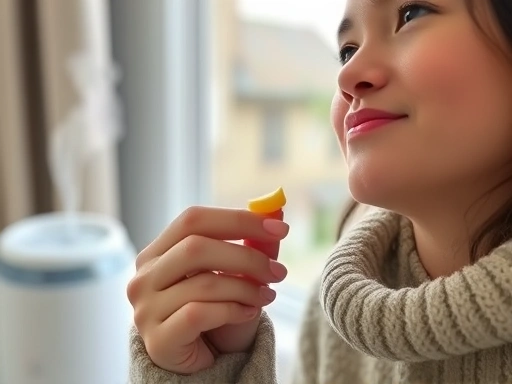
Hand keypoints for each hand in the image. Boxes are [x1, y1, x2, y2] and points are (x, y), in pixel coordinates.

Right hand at [126, 206, 288, 373]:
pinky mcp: (157, 340)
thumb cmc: (216, 310)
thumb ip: (251, 244)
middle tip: (278, 270)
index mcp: (157, 252)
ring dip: (246, 287)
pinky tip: (249, 313)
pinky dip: (233, 310)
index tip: (278, 227)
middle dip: (246, 256)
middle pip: (195, 246)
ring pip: (203, 282)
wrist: (202, 359)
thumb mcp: (235, 273)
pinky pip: (199, 314)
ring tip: (268, 295)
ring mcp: (145, 309)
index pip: (193, 219)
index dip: (237, 219)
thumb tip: (276, 211)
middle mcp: (144, 276)